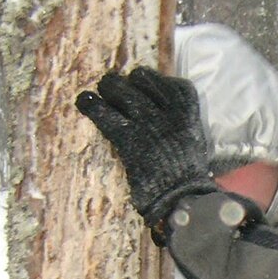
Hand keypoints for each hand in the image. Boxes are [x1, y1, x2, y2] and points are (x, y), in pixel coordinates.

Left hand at [75, 67, 215, 229]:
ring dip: (108, 88)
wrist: (181, 199)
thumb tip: (162, 119)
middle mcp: (167, 113)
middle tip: (117, 88)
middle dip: (128, 82)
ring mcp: (147, 123)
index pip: (175, 85)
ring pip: (121, 90)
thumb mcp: (193, 145)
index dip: (156, 81)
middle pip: (142, 80)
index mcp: (188, 116)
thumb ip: (180, 127)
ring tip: (101, 91)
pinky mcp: (128, 138)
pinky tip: (84, 102)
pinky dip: (90, 106)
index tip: (146, 84)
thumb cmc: (188, 179)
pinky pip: (104, 114)